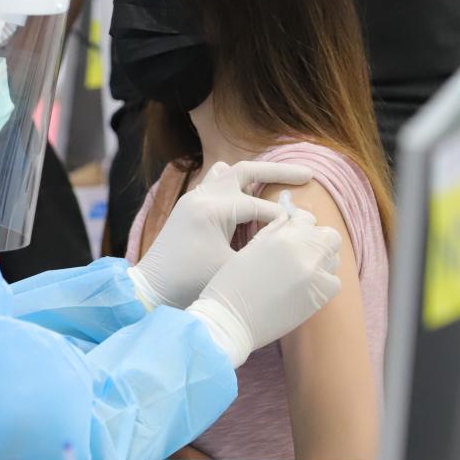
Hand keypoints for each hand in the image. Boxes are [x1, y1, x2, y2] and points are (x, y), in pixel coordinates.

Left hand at [129, 161, 312, 310]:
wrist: (151, 288)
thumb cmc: (190, 283)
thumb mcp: (231, 270)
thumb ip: (261, 251)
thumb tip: (290, 241)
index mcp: (212, 210)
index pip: (259, 206)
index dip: (284, 218)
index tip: (305, 229)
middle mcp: (201, 197)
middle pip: (246, 171)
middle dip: (278, 172)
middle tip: (308, 175)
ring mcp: (192, 199)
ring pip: (228, 173)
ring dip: (254, 174)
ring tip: (280, 178)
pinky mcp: (187, 207)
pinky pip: (213, 182)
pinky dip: (232, 181)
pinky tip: (244, 186)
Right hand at [186, 208, 341, 366]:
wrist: (229, 321)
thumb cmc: (230, 284)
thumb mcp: (250, 248)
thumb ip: (274, 231)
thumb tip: (290, 221)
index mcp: (283, 238)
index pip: (307, 219)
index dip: (301, 224)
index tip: (296, 231)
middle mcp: (304, 253)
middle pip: (330, 237)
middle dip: (318, 240)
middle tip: (304, 250)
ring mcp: (315, 276)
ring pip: (334, 259)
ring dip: (321, 260)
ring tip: (301, 270)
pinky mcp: (319, 297)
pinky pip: (333, 282)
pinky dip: (323, 282)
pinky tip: (306, 286)